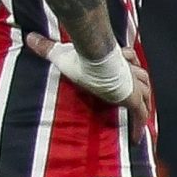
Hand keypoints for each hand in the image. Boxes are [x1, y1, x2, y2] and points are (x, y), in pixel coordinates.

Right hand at [26, 32, 153, 135]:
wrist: (93, 59)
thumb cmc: (79, 57)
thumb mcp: (60, 53)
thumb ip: (45, 46)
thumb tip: (29, 37)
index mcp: (113, 63)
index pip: (127, 61)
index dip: (128, 64)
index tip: (125, 72)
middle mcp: (126, 72)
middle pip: (142, 77)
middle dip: (141, 84)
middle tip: (138, 96)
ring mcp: (132, 85)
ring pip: (146, 95)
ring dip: (145, 104)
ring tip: (140, 115)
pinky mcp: (132, 98)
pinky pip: (140, 115)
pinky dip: (139, 127)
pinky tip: (137, 138)